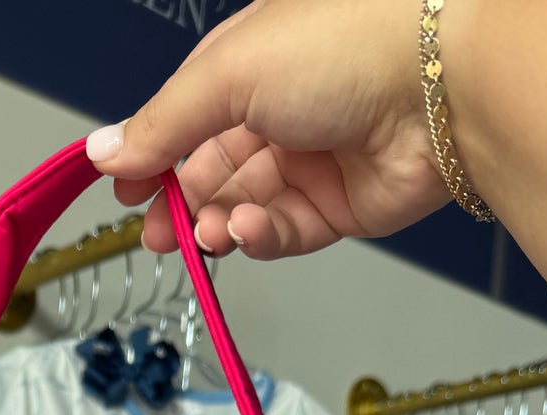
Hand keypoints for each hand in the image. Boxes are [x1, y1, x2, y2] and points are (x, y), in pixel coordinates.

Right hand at [85, 0, 449, 259]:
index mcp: (252, 60)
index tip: (124, 191)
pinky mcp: (342, 206)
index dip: (154, 154)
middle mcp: (283, 107)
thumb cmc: (345, 45)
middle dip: (180, 203)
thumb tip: (105, 150)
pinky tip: (244, 230)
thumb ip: (162, 122)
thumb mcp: (228, 73)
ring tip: (204, 232)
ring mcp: (313, 158)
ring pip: (245, 206)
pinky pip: (285, 231)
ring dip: (217, 223)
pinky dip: (259, 236)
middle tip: (155, 233)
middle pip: (213, 168)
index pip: (188, 115)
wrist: (442, 85)